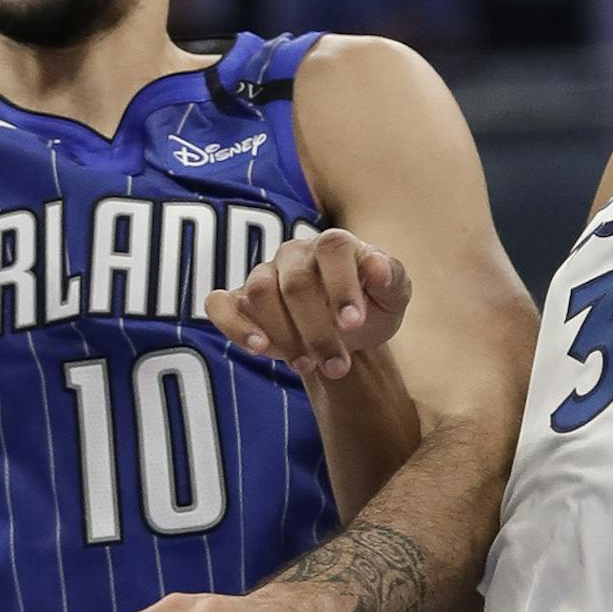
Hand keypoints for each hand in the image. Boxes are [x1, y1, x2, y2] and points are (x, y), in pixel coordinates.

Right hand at [207, 228, 410, 380]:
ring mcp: (264, 274)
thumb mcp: (393, 295)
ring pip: (259, 290)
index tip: (353, 325)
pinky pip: (219, 303)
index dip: (341, 285)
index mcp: (334, 245)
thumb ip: (391, 278)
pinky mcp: (239, 300)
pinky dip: (234, 325)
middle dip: (317, 329)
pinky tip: (258, 349)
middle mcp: (295, 254)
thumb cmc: (371, 304)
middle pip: (295, 281)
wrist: (346, 326)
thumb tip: (377, 267)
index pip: (333, 248)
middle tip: (338, 366)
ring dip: (283, 333)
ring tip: (306, 366)